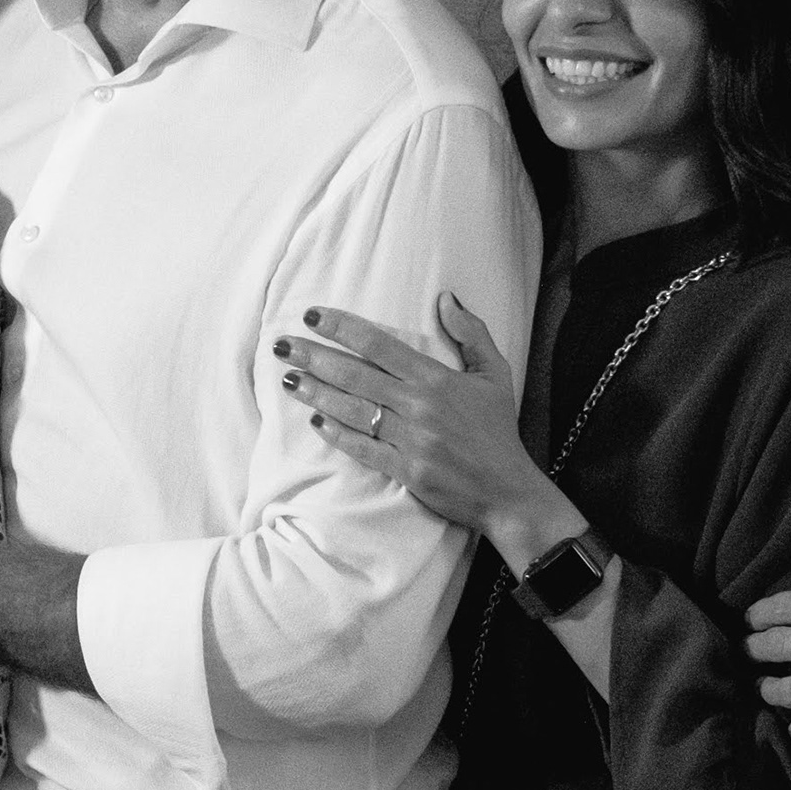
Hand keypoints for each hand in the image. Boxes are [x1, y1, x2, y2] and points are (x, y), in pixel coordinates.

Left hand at [276, 296, 559, 548]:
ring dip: (316, 393)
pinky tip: (315, 422)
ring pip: (352, 410)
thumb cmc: (498, 430)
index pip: (379, 345)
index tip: (313, 316)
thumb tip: (446, 298)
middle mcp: (419, 406)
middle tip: (282, 344)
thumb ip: (472, 334)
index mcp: (436, 379)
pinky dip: (337, 435)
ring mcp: (410, 440)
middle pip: (355, 375)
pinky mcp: (405, 471)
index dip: (342, 328)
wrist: (508, 491)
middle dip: (314, 357)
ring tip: (288, 378)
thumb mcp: (496, 375)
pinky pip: (362, 448)